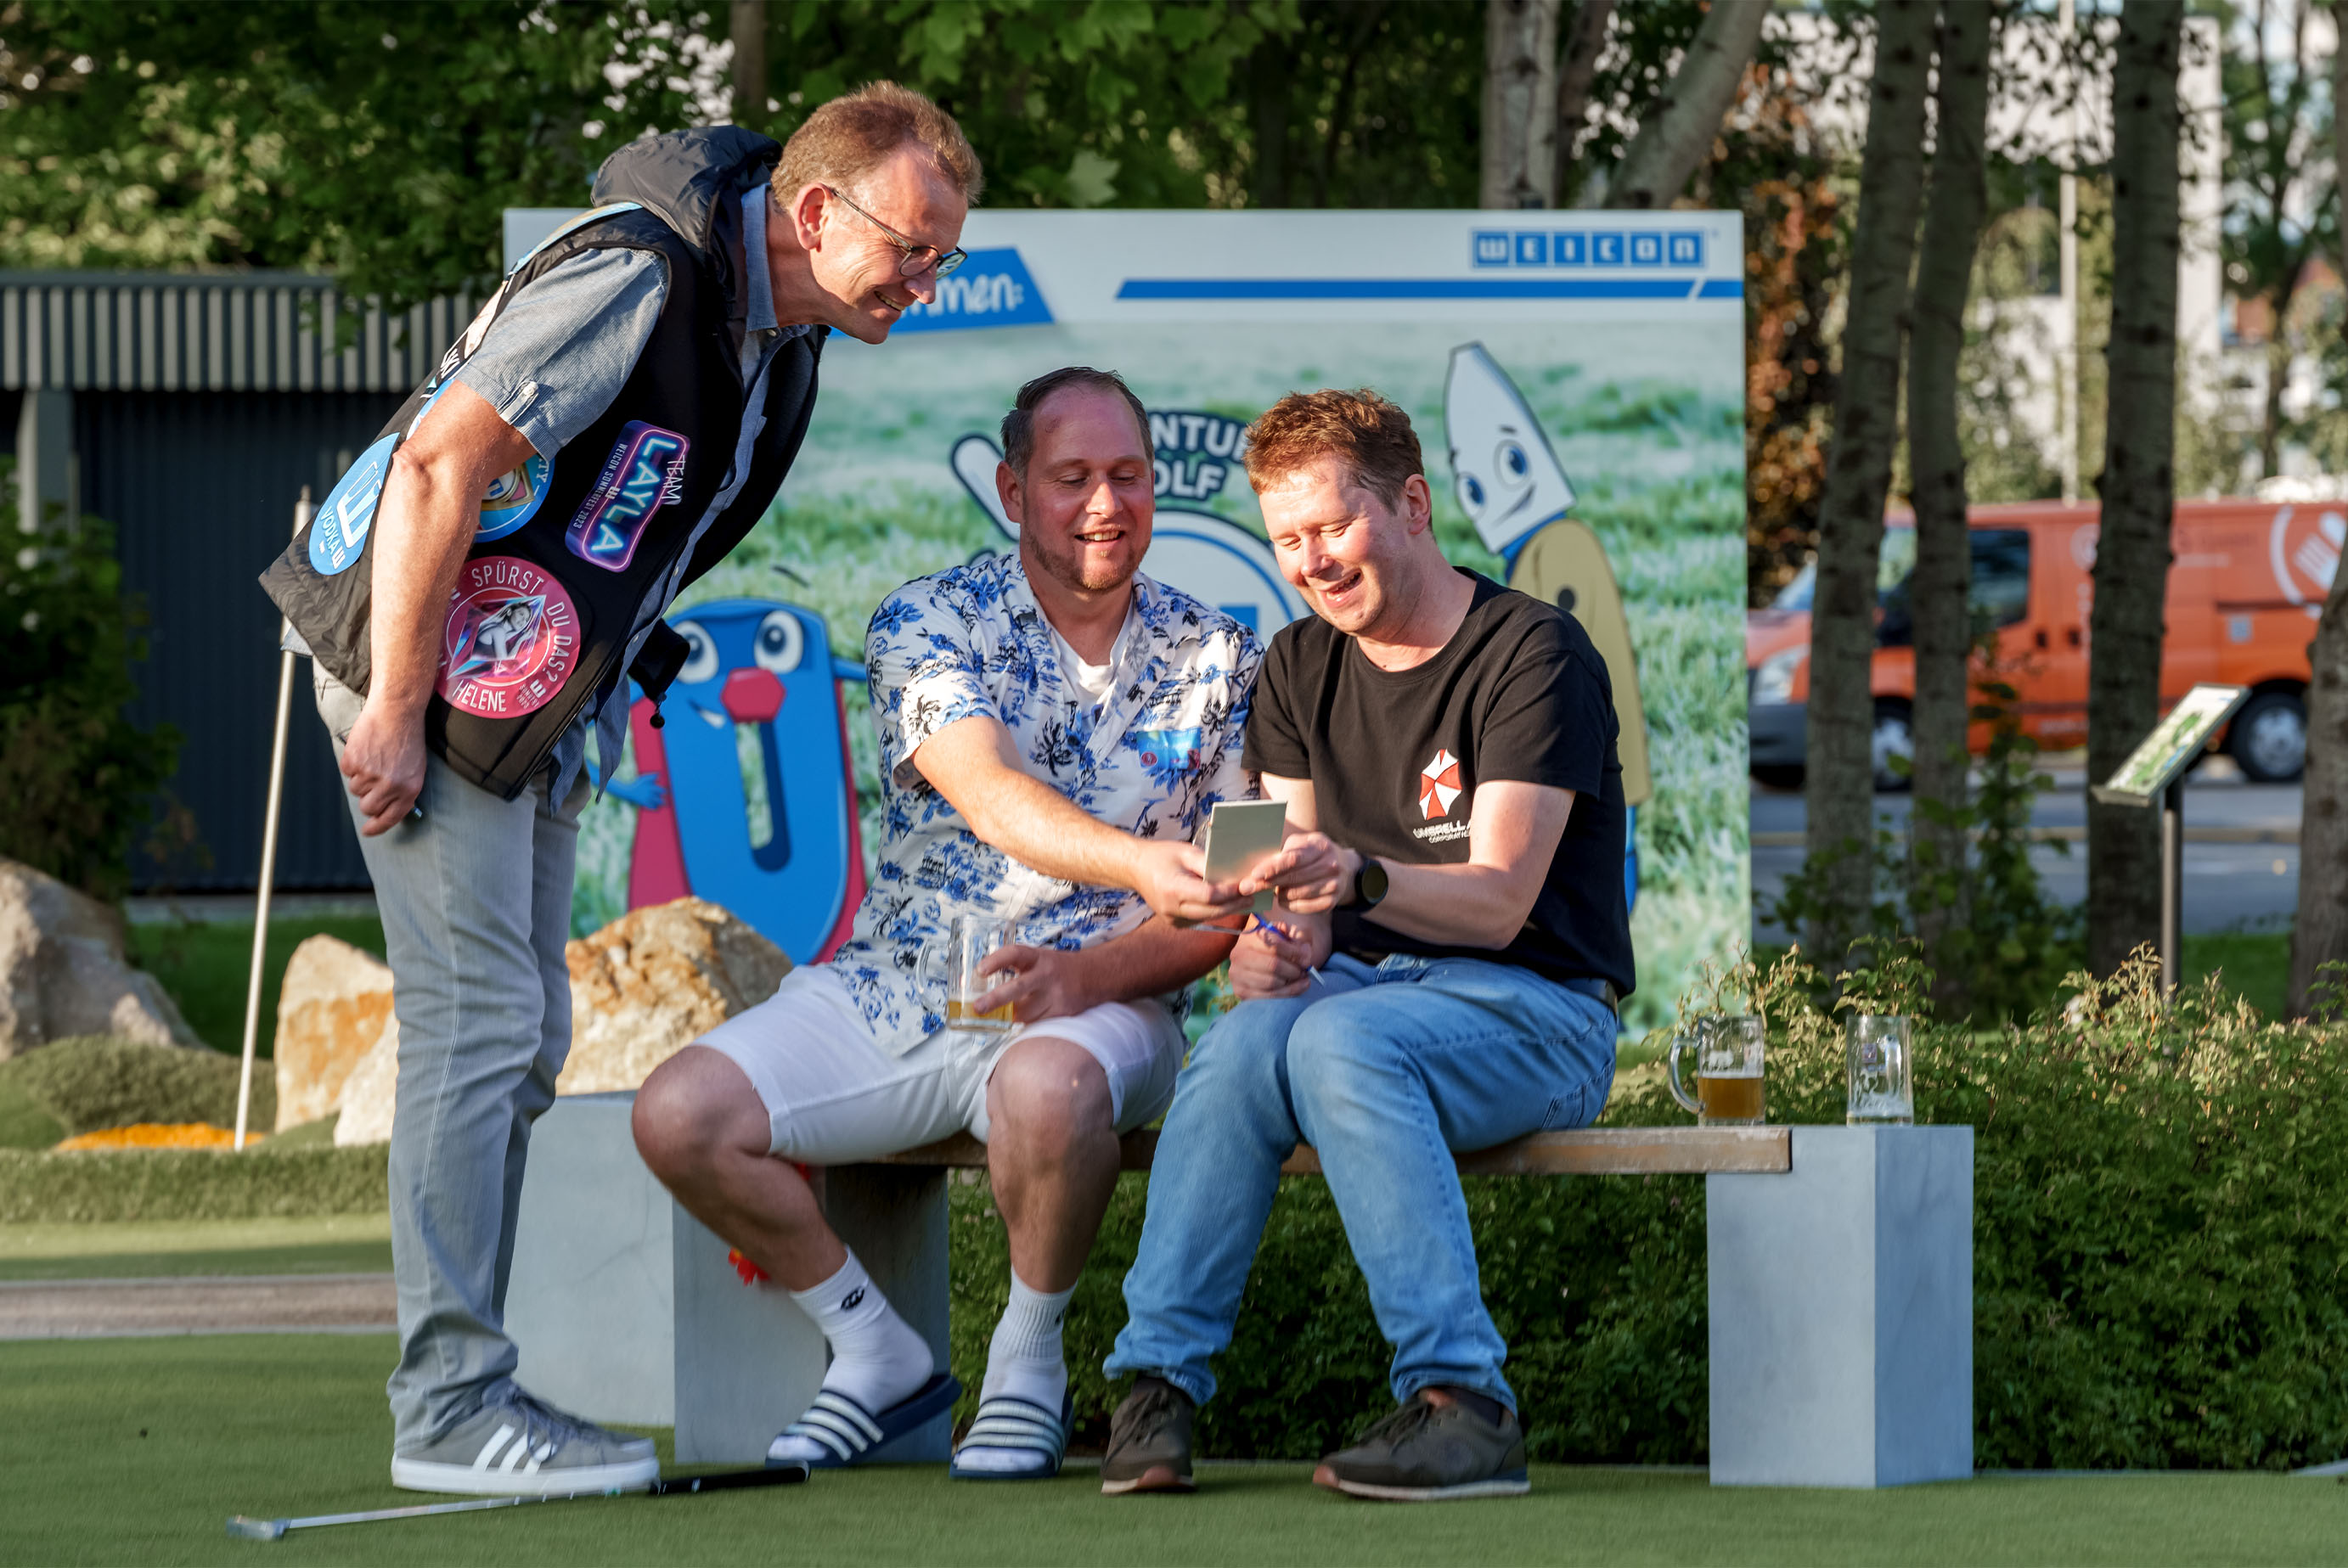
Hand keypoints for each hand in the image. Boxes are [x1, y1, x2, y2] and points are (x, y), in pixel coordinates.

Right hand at [341, 701, 426, 835]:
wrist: (396, 712)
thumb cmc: (407, 738)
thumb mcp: (416, 769)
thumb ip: (403, 791)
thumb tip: (388, 810)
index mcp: (408, 790)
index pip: (390, 819)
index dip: (377, 827)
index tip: (368, 831)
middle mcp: (389, 786)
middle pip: (367, 808)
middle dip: (367, 799)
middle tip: (373, 782)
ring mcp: (370, 775)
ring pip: (355, 789)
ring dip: (361, 777)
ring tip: (374, 757)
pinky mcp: (353, 762)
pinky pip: (346, 772)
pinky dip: (352, 762)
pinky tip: (365, 749)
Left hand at [975, 944, 1095, 1024]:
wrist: (1094, 976)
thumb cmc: (1055, 968)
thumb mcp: (1036, 959)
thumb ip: (1011, 967)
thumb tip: (972, 981)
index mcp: (1037, 957)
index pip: (1014, 953)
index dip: (996, 961)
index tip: (979, 971)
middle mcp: (1046, 974)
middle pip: (1018, 987)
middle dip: (995, 999)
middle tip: (978, 1008)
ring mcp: (1055, 994)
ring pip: (1025, 1012)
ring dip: (1012, 1015)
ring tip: (1009, 1012)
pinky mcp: (1062, 1011)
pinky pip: (1036, 1022)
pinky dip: (1027, 1021)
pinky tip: (1029, 1015)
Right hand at [1128, 839, 1253, 924]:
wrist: (1135, 869)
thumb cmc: (1162, 856)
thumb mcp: (1186, 852)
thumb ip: (1208, 864)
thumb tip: (1233, 875)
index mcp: (1173, 888)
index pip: (1209, 895)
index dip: (1230, 892)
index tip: (1245, 884)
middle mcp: (1171, 909)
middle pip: (1212, 911)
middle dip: (1235, 904)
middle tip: (1253, 896)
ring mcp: (1172, 920)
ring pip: (1208, 918)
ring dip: (1227, 909)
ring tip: (1245, 900)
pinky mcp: (1174, 924)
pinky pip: (1200, 919)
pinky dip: (1214, 911)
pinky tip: (1227, 903)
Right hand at [1227, 913, 1330, 1000]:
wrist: (1265, 958)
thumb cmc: (1281, 944)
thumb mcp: (1290, 934)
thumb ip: (1300, 938)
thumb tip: (1305, 955)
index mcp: (1250, 935)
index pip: (1275, 945)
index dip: (1295, 953)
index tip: (1307, 959)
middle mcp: (1239, 954)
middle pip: (1273, 964)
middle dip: (1294, 969)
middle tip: (1304, 970)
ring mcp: (1238, 974)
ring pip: (1271, 982)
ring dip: (1292, 982)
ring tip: (1301, 978)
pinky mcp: (1241, 992)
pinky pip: (1269, 996)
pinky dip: (1288, 993)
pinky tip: (1298, 987)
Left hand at [1240, 832, 1358, 914]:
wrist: (1344, 868)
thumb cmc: (1312, 853)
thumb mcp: (1301, 844)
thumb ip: (1282, 853)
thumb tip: (1255, 870)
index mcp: (1320, 847)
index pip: (1293, 859)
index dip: (1273, 867)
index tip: (1254, 874)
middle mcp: (1330, 866)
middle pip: (1292, 878)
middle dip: (1267, 883)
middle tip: (1247, 887)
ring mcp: (1333, 886)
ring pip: (1295, 894)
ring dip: (1278, 894)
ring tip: (1272, 889)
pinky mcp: (1331, 902)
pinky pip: (1301, 907)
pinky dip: (1288, 904)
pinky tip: (1283, 898)